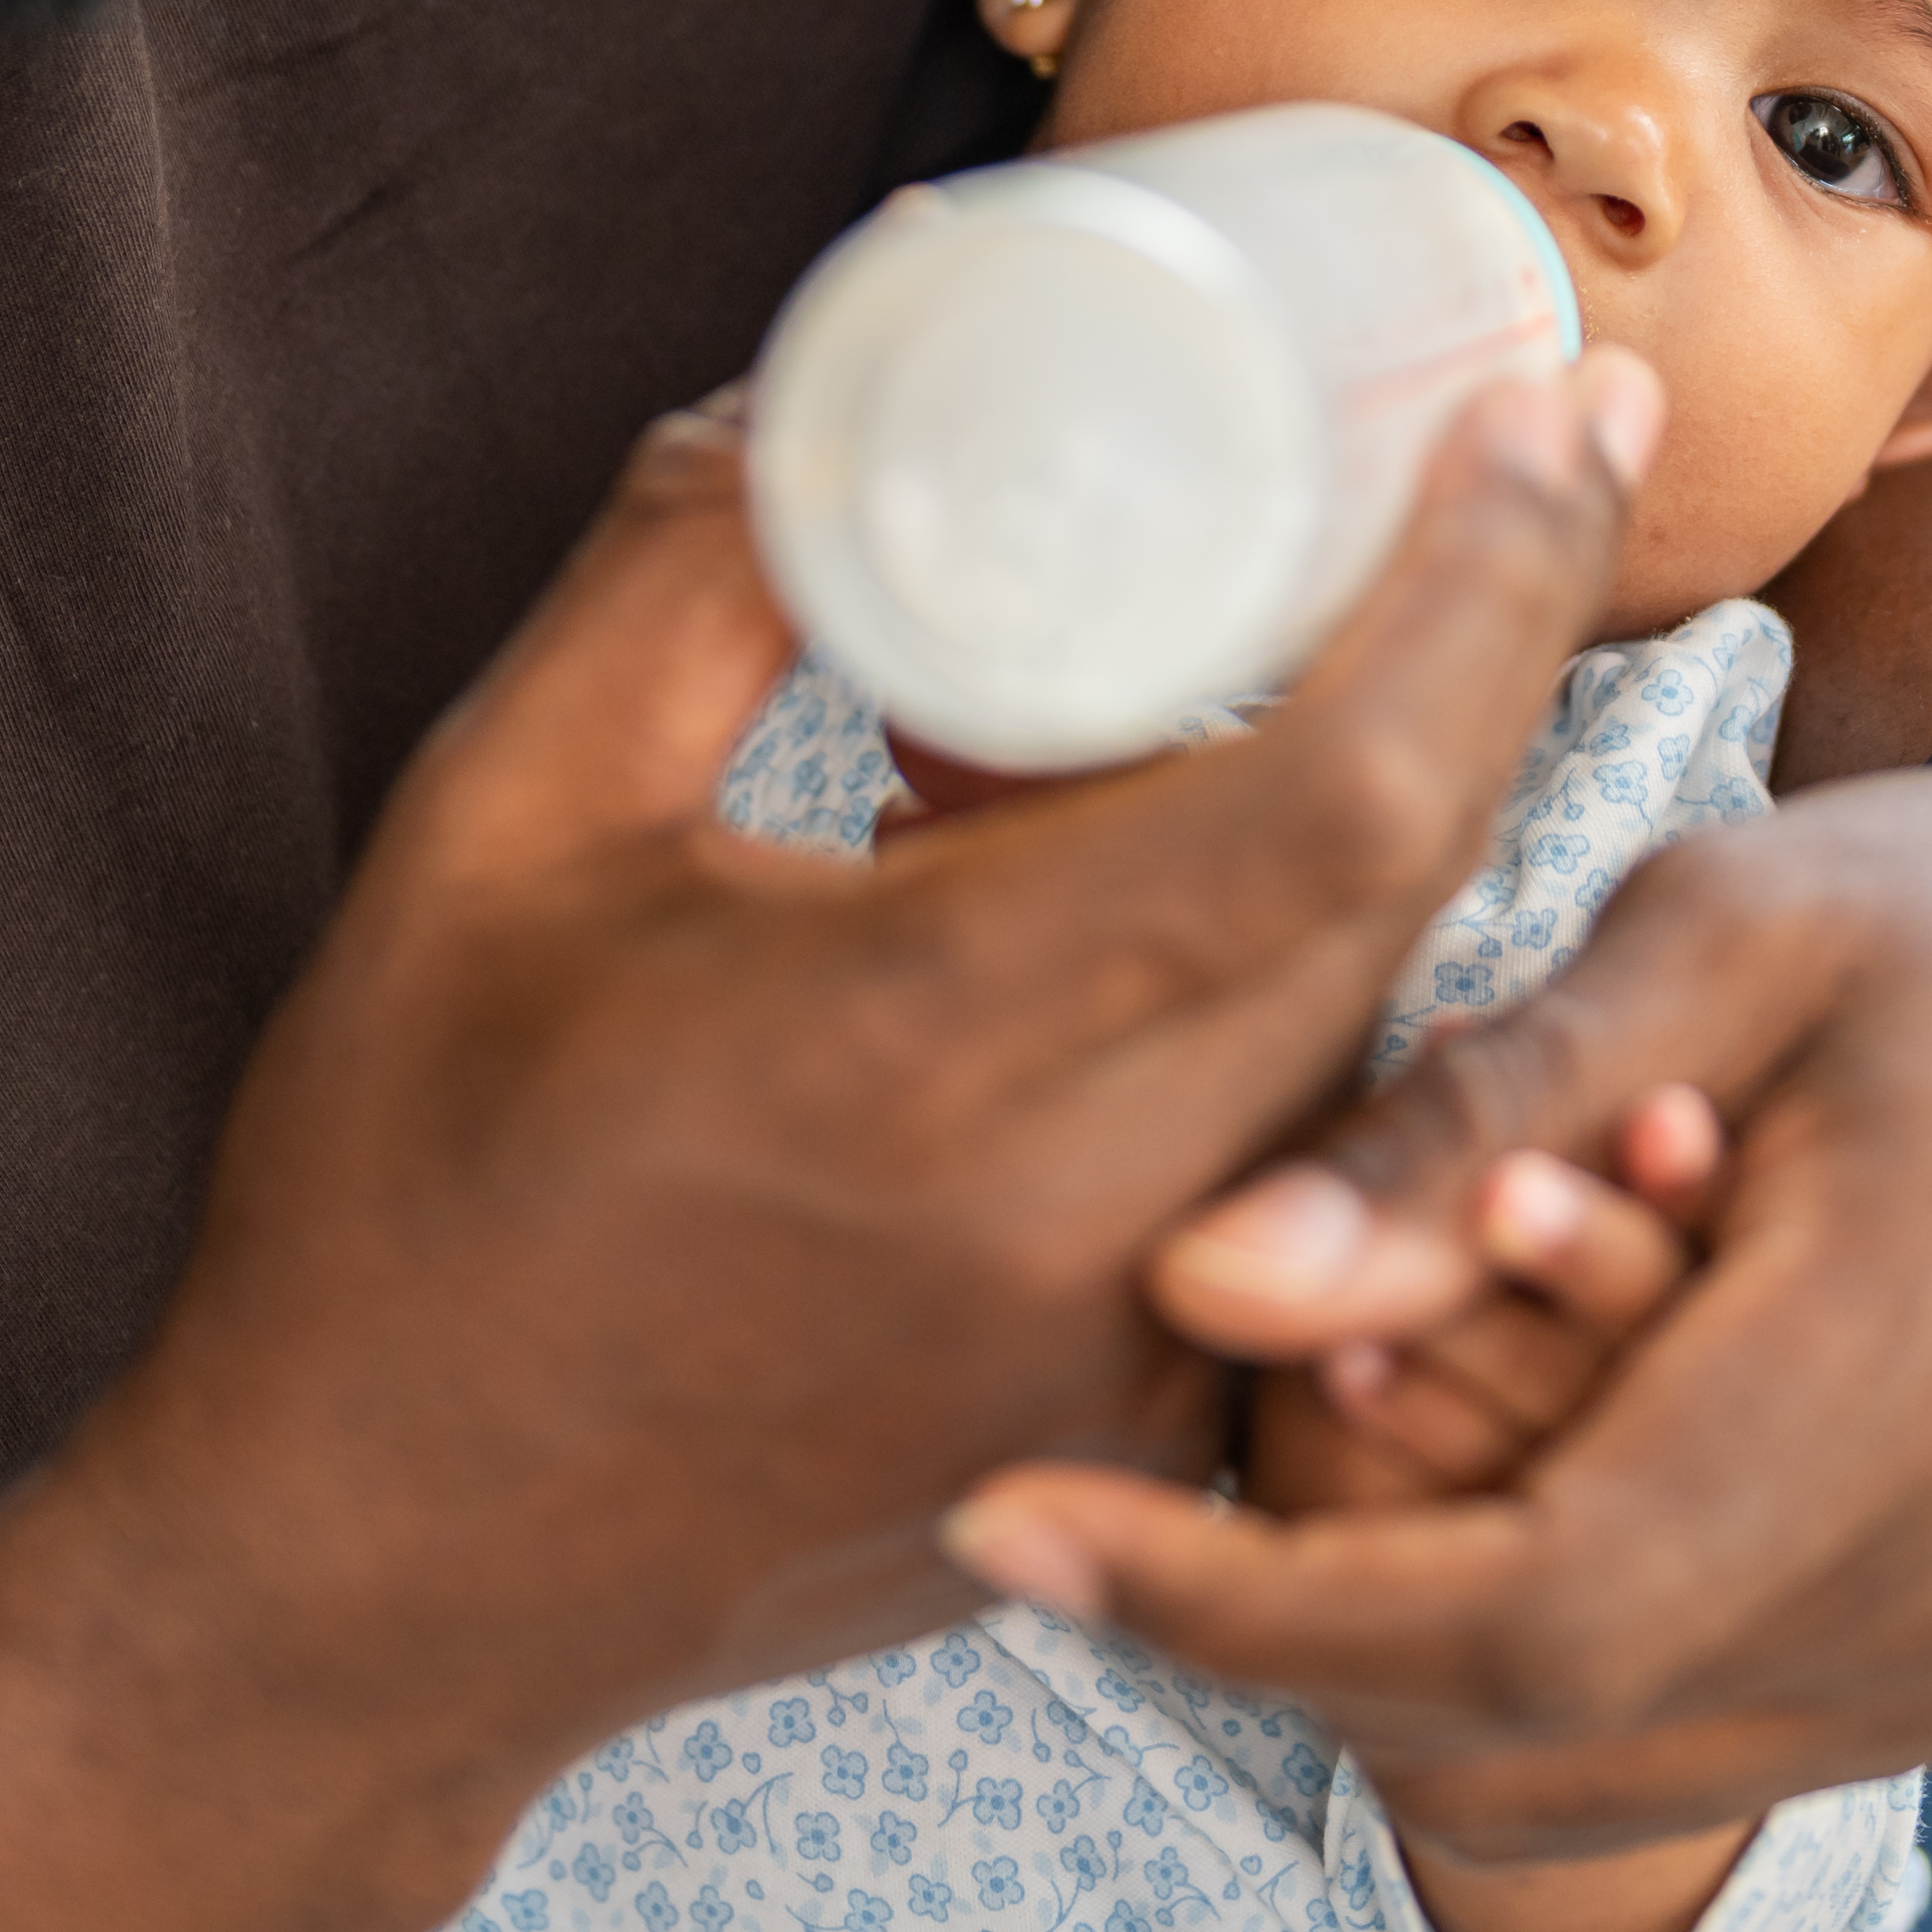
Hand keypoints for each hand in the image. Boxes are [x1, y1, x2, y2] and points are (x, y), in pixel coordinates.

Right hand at [79, 349, 1669, 1830]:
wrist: (367, 1579)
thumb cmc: (401, 1186)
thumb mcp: (496, 822)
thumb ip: (686, 569)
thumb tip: (855, 352)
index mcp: (929, 1051)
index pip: (1347, 797)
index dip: (1493, 585)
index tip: (1564, 406)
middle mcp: (1090, 1226)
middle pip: (1406, 887)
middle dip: (1481, 651)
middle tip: (1498, 460)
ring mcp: (1148, 1362)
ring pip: (1364, 1021)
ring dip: (1343, 831)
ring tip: (1138, 722)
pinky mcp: (1158, 1441)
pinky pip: (1302, 1164)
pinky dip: (1259, 998)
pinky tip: (1098, 923)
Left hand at [949, 734, 1931, 1868]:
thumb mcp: (1717, 928)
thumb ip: (1461, 1123)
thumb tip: (1196, 1284)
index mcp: (1909, 1384)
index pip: (1516, 1616)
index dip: (1234, 1605)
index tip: (1008, 1517)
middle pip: (1522, 1734)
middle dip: (1264, 1636)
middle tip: (1086, 1486)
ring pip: (1577, 1781)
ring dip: (1379, 1656)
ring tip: (1283, 1445)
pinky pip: (1669, 1751)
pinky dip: (1507, 1664)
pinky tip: (1440, 1484)